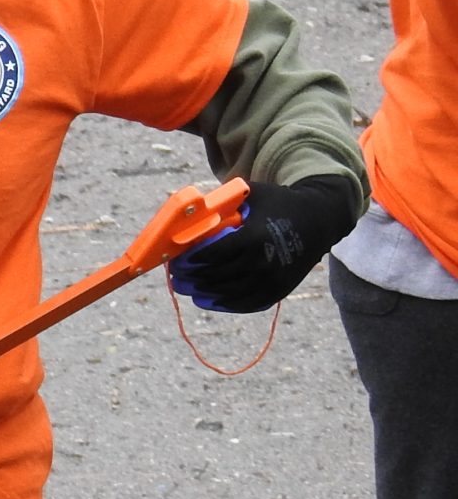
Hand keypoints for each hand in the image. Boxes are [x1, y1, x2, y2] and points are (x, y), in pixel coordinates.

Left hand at [168, 175, 360, 312]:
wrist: (321, 219)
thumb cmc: (279, 203)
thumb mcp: (251, 195)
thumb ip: (221, 202)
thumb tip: (186, 212)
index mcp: (253, 238)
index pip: (212, 255)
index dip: (190, 261)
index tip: (177, 261)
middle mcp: (263, 262)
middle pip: (216, 276)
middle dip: (191, 278)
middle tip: (176, 278)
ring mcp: (272, 280)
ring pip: (228, 294)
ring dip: (204, 294)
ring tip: (189, 290)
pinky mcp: (280, 291)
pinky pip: (247, 304)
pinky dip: (225, 304)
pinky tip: (209, 300)